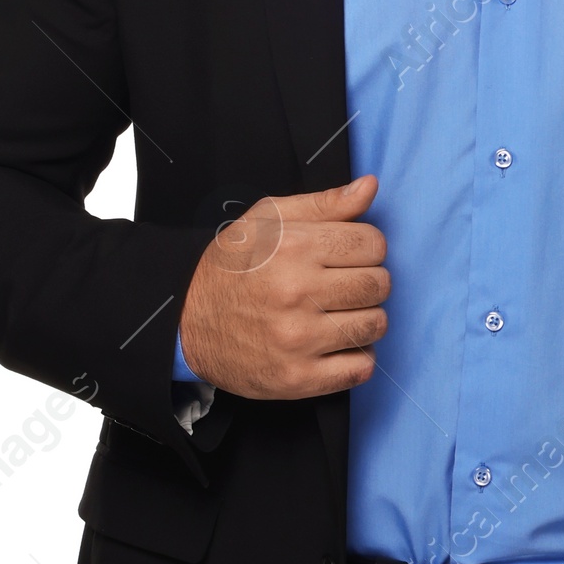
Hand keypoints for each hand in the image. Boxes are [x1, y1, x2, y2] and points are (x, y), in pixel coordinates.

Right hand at [178, 174, 387, 399]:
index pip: (373, 244)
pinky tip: (337, 344)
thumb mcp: (268, 219)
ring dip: (365, 317)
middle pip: (378, 284)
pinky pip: (360, 368)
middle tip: (346, 285)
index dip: (367, 247)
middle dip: (371, 281)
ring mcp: (298, 339)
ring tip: (341, 313)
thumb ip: (325, 203)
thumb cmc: (231, 266)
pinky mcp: (297, 378)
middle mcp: (297, 292)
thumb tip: (370, 185)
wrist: (185, 321)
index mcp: (294, 247)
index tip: (349, 255)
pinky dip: (358, 356)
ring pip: (374, 325)